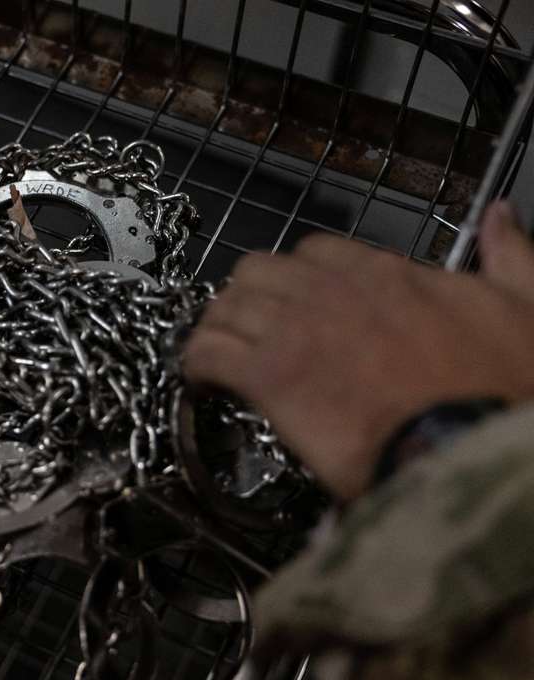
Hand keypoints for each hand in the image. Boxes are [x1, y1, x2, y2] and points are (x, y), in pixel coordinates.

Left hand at [183, 201, 533, 500]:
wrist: (473, 446)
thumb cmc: (503, 388)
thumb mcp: (525, 308)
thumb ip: (509, 256)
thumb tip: (500, 215)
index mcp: (386, 272)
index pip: (314, 253)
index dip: (298, 279)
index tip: (299, 306)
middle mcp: (330, 291)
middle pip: (257, 272)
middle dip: (248, 298)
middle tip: (251, 331)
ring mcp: (294, 331)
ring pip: (225, 307)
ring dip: (218, 328)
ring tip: (222, 355)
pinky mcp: (268, 378)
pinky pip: (207, 353)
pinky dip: (196, 363)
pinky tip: (200, 382)